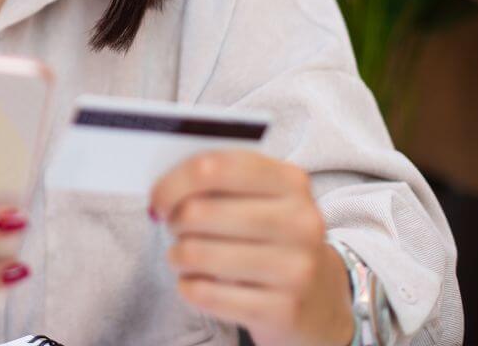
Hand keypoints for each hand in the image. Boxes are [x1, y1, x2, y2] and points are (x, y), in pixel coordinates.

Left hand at [149, 151, 353, 345]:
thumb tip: (163, 189)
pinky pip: (206, 294)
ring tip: (184, 256)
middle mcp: (299, 221)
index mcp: (290, 181)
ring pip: (197, 254)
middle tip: (174, 227)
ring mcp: (296, 268)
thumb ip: (219, 182)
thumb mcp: (261, 198)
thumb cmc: (272, 237)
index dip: (173, 182)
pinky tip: (196, 283)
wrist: (319, 299)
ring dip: (177, 256)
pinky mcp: (283, 309)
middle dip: (174, 220)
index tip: (158, 198)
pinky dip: (189, 287)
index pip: (214, 168)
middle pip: (199, 212)